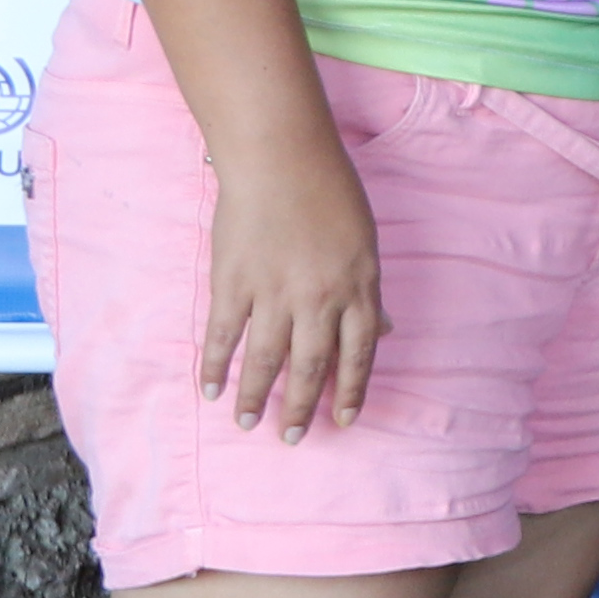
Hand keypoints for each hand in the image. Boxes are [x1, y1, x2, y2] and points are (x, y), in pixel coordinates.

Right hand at [203, 128, 386, 437]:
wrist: (281, 158)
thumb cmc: (330, 193)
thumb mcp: (365, 243)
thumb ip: (369, 291)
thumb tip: (386, 330)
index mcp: (358, 287)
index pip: (359, 353)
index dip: (351, 390)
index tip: (343, 421)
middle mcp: (319, 297)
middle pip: (312, 365)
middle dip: (302, 407)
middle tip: (292, 439)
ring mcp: (275, 292)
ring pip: (266, 359)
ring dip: (257, 396)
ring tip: (248, 424)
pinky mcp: (234, 282)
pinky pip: (225, 334)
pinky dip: (217, 365)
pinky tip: (212, 389)